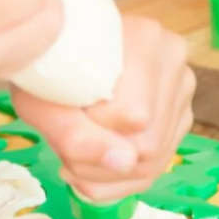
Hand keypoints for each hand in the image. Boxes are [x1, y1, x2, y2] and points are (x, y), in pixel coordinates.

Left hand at [11, 15, 194, 200]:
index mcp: (145, 40)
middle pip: (150, 144)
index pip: (134, 116)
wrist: (50, 51)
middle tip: (62, 153)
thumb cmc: (40, 68)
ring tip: (72, 161)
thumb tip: (125, 162)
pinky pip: (157, 165)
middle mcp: (172, 62)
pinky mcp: (177, 116)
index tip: (60, 119)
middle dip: (98, 165)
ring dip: (106, 176)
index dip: (92, 133)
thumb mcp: (39, 101)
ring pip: (155, 162)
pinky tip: (90, 172)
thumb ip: (76, 134)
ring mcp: (179, 90)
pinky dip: (119, 179)